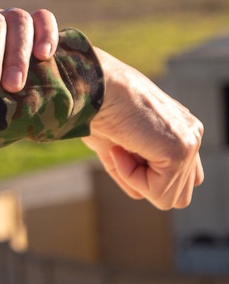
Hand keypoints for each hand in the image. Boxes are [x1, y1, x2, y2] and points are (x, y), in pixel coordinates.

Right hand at [84, 47, 203, 209]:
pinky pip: (158, 191)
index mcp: (180, 129)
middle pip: (179, 193)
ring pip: (169, 197)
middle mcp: (191, 134)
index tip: (119, 148)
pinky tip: (119, 148)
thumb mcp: (115, 144)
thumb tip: (140, 194)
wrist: (91, 86)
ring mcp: (189, 142)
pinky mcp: (179, 150)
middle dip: (147, 183)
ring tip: (120, 149)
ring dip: (138, 181)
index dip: (147, 176)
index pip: (181, 177)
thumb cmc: (96, 109)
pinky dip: (131, 177)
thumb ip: (133, 168)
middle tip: (120, 151)